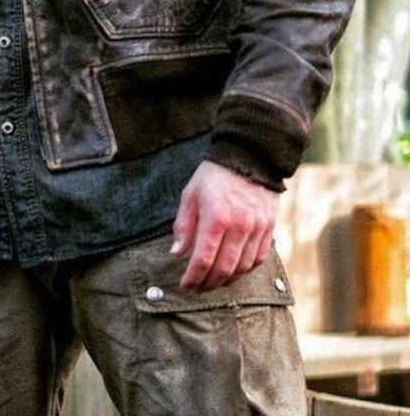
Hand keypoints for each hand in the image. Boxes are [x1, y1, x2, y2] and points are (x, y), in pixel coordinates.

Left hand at [171, 160, 277, 291]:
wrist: (248, 157)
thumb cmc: (214, 176)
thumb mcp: (191, 194)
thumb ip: (184, 225)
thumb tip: (177, 253)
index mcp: (215, 218)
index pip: (203, 259)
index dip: (193, 278)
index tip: (185, 285)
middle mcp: (238, 226)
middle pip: (223, 269)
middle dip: (208, 284)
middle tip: (197, 288)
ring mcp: (256, 228)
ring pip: (242, 268)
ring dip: (226, 280)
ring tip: (213, 282)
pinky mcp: (269, 228)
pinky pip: (258, 259)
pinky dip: (245, 270)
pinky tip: (234, 270)